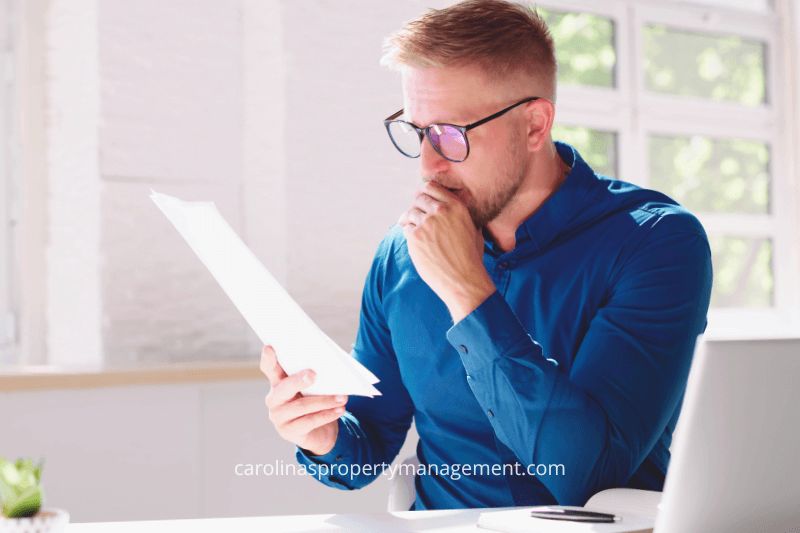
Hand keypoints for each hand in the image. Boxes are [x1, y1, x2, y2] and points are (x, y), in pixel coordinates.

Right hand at [260, 345, 346, 455]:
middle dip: (299, 380)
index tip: (269, 347)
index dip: (268, 359)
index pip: (269, 368)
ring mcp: (279, 417)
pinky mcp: (289, 432)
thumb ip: (314, 376)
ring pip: (302, 406)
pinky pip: (310, 422)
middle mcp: (274, 399)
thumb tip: (330, 366)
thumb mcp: (313, 387)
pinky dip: (327, 415)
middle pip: (284, 387)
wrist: (319, 432)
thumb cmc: (316, 401)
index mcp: (278, 382)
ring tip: (342, 397)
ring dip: (325, 400)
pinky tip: (340, 409)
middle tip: (313, 374)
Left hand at [398, 181, 494, 321]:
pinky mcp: (415, 237)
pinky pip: (406, 228)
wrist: (463, 279)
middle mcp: (441, 210)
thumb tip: (458, 210)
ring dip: (410, 220)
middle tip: (415, 215)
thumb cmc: (471, 258)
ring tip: (414, 229)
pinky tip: (415, 241)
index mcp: (456, 206)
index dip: (424, 193)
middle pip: (418, 198)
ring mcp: (427, 223)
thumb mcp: (474, 230)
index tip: (422, 201)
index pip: (431, 187)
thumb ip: (463, 217)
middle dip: (416, 206)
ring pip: (410, 213)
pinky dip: (408, 233)